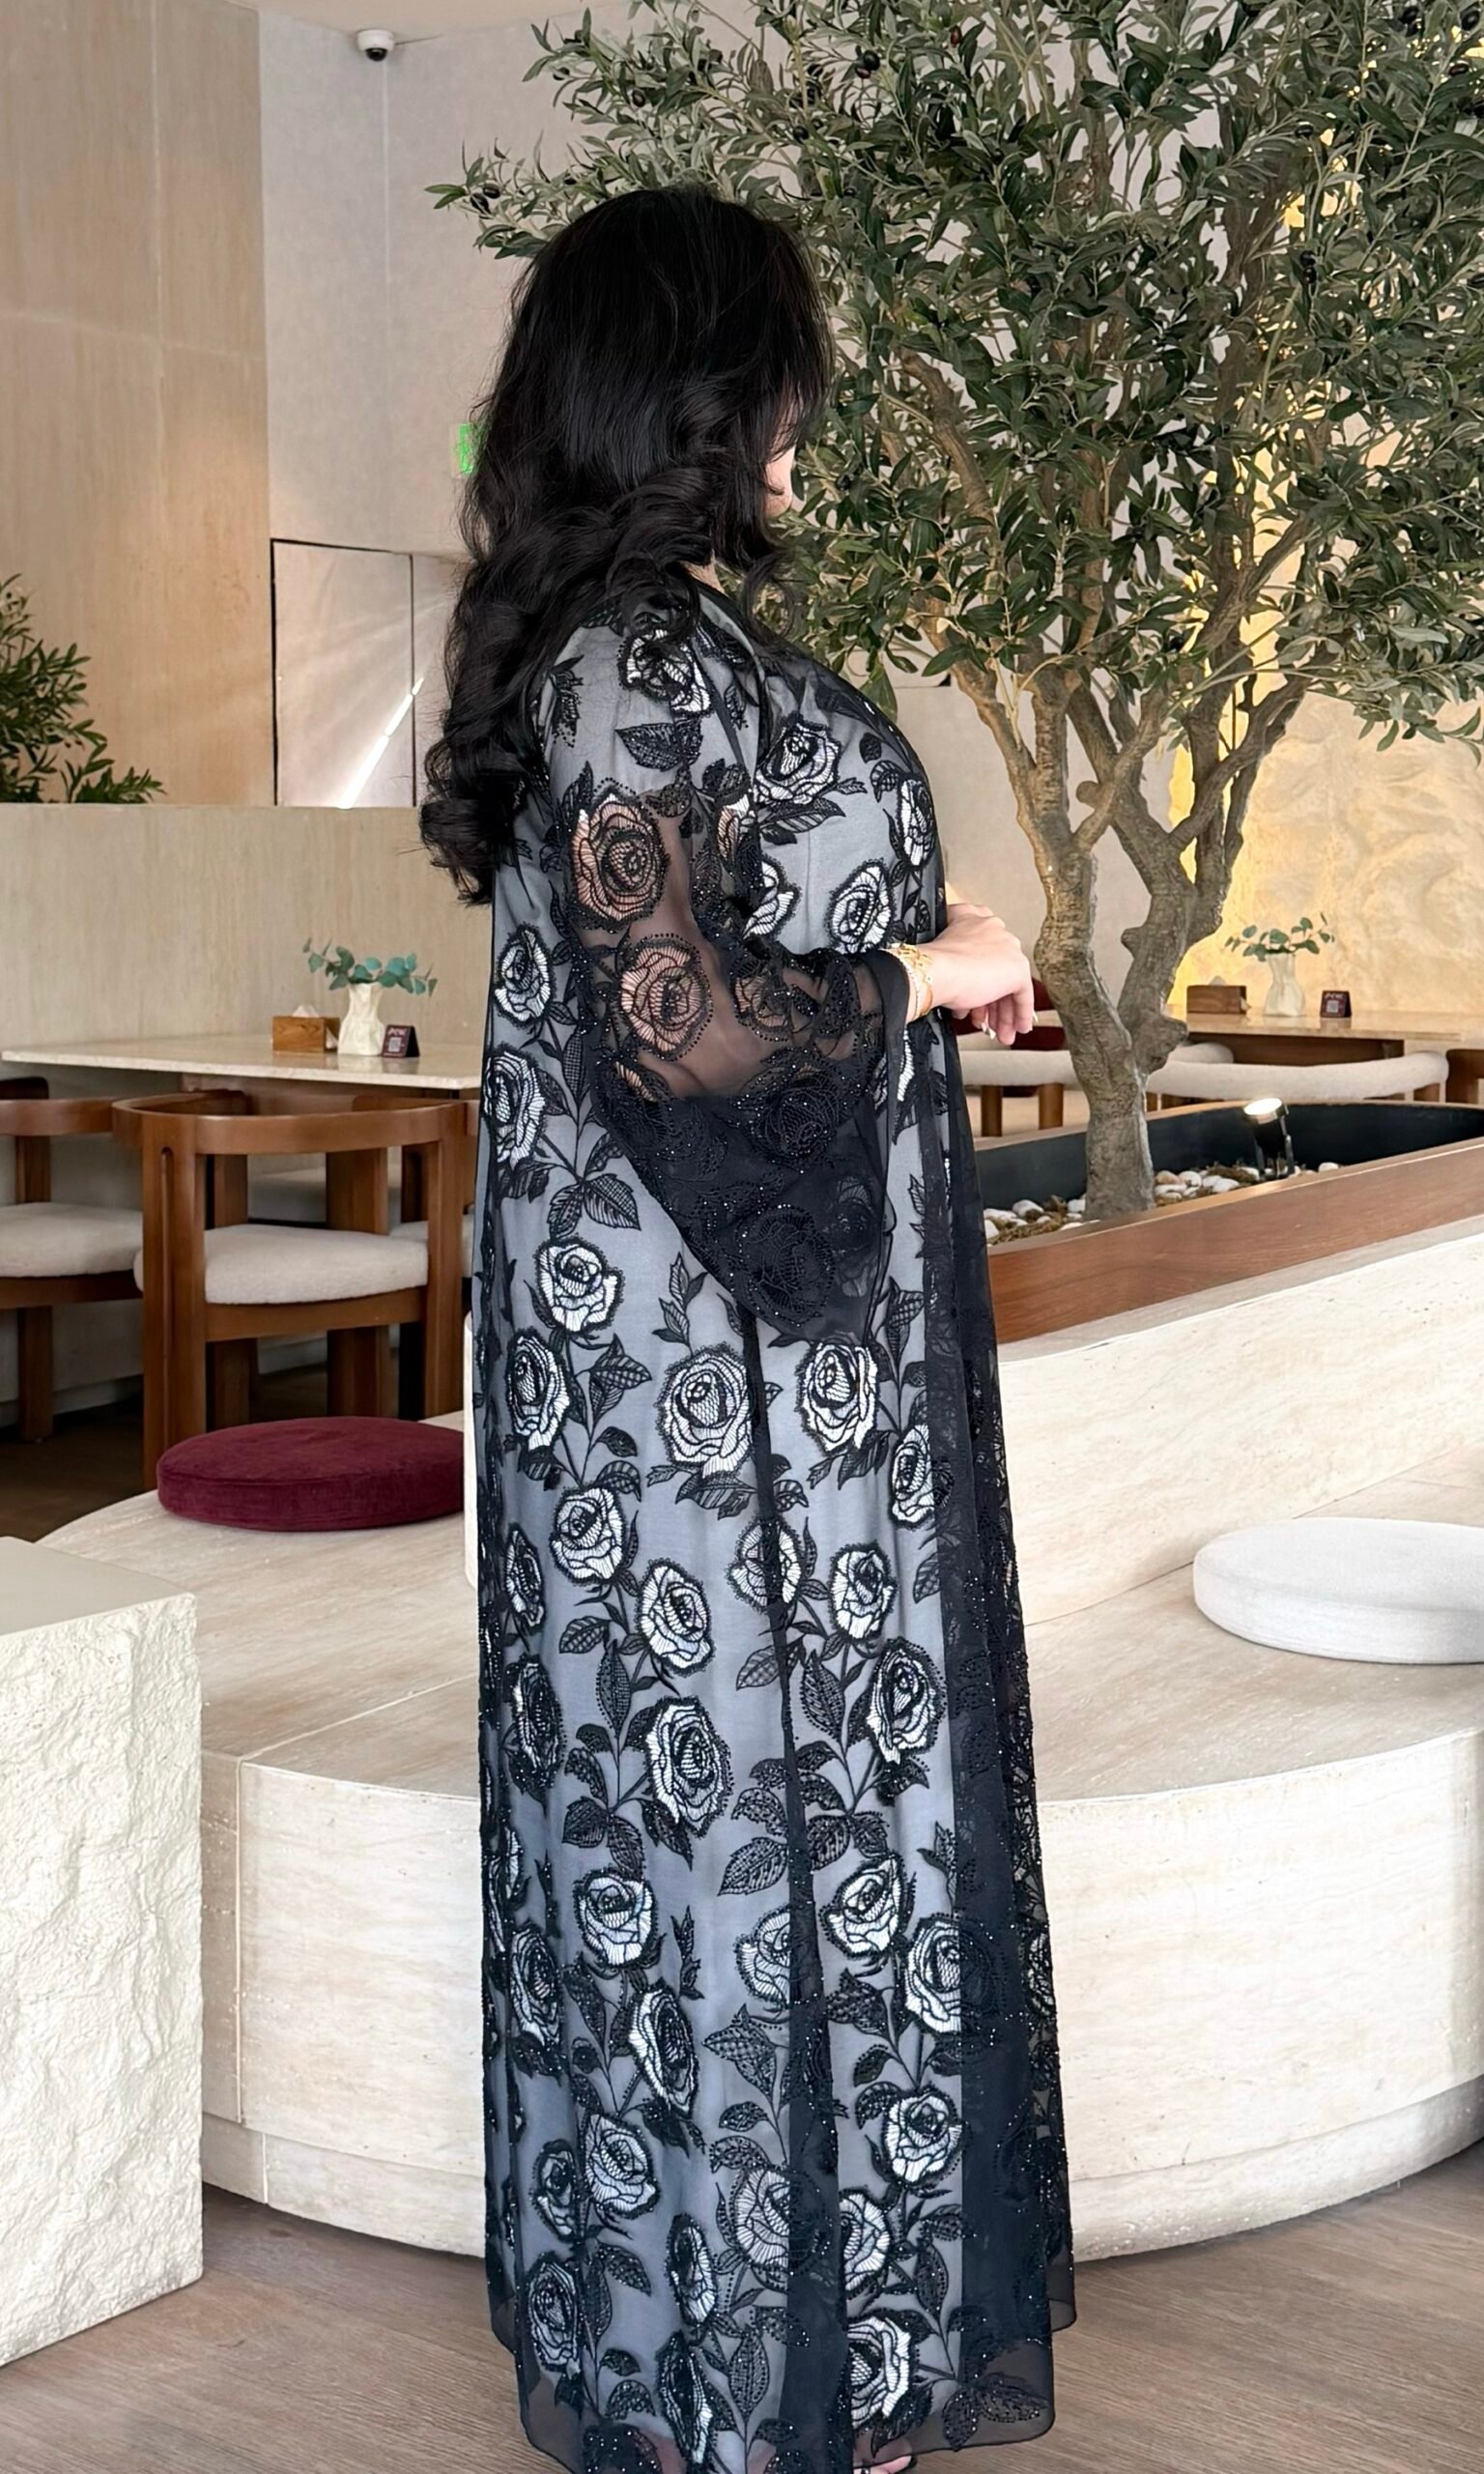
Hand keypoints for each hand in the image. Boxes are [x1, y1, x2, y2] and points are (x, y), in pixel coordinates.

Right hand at [922, 903, 1034, 1043]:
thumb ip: (956, 966)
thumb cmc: (931, 965)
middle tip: (988, 1019)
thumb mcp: (943, 957)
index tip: (980, 995)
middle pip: (998, 971)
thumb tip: (961, 994)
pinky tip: (1017, 1027)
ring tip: (999, 1031)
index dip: (982, 978)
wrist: (934, 970)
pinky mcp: (1018, 970)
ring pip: (1010, 985)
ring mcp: (1009, 949)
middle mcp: (996, 931)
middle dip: (993, 1001)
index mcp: (975, 920)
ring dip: (1003, 1013)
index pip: (986, 950)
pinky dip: (1021, 1014)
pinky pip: (1023, 995)